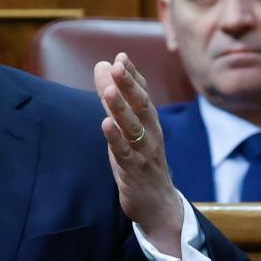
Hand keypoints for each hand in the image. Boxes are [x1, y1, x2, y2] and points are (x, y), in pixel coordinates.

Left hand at [93, 53, 182, 256]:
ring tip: (109, 90)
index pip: (142, 93)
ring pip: (133, 128)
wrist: (157, 204)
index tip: (121, 56)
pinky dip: (116, 139)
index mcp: (149, 122)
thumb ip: (113, 98)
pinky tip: (105, 125)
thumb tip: (103, 65)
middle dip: (129, 85)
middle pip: (141, 106)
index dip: (132, 76)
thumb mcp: (126, 126)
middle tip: (118, 65)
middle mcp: (150, 134)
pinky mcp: (134, 171)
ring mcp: (143, 152)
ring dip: (121, 108)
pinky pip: (125, 153)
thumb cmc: (139, 160)